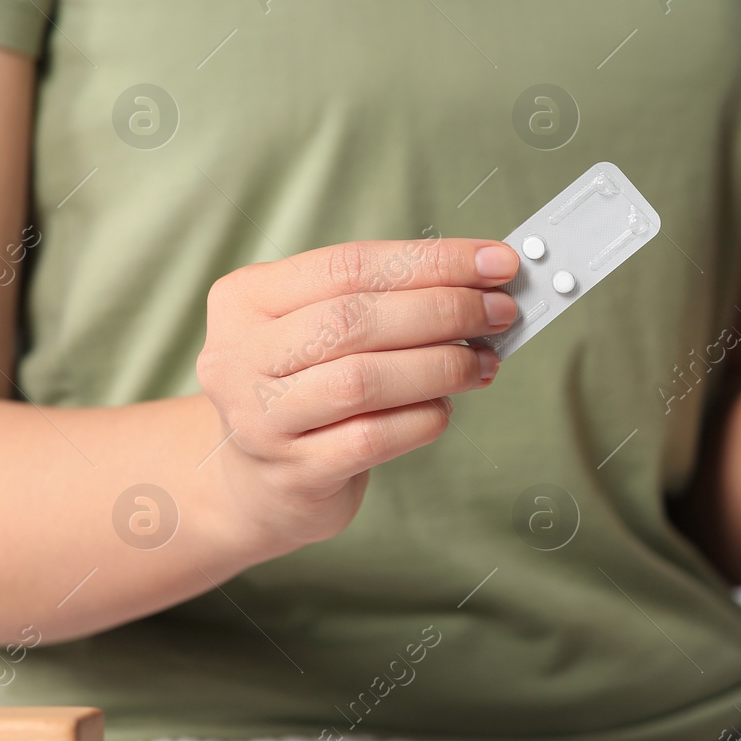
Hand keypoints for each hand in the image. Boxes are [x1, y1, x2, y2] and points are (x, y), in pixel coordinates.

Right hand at [196, 237, 518, 549]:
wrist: (261, 480)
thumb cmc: (309, 384)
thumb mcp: (321, 326)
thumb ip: (387, 298)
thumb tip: (484, 280)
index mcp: (246, 298)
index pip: (350, 264)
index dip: (433, 261)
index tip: (496, 262)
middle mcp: (240, 355)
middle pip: (354, 319)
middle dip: (443, 310)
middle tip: (500, 312)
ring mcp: (261, 419)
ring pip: (361, 380)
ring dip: (440, 365)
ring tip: (484, 361)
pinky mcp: (295, 472)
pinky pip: (373, 437)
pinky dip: (423, 417)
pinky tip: (445, 408)